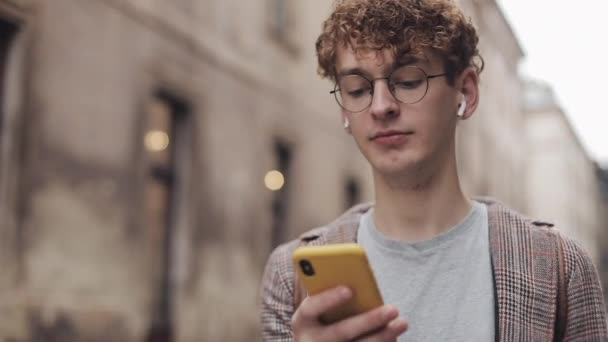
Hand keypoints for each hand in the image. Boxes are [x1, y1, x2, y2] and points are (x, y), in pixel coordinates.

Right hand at [292, 286, 407, 341]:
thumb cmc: (321, 319)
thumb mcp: (319, 308)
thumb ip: (331, 294)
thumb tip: (359, 282)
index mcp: (302, 320)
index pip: (311, 307)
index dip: (328, 298)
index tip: (349, 289)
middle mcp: (310, 341)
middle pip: (341, 332)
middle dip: (369, 320)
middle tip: (393, 308)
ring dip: (383, 336)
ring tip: (402, 322)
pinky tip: (394, 337)